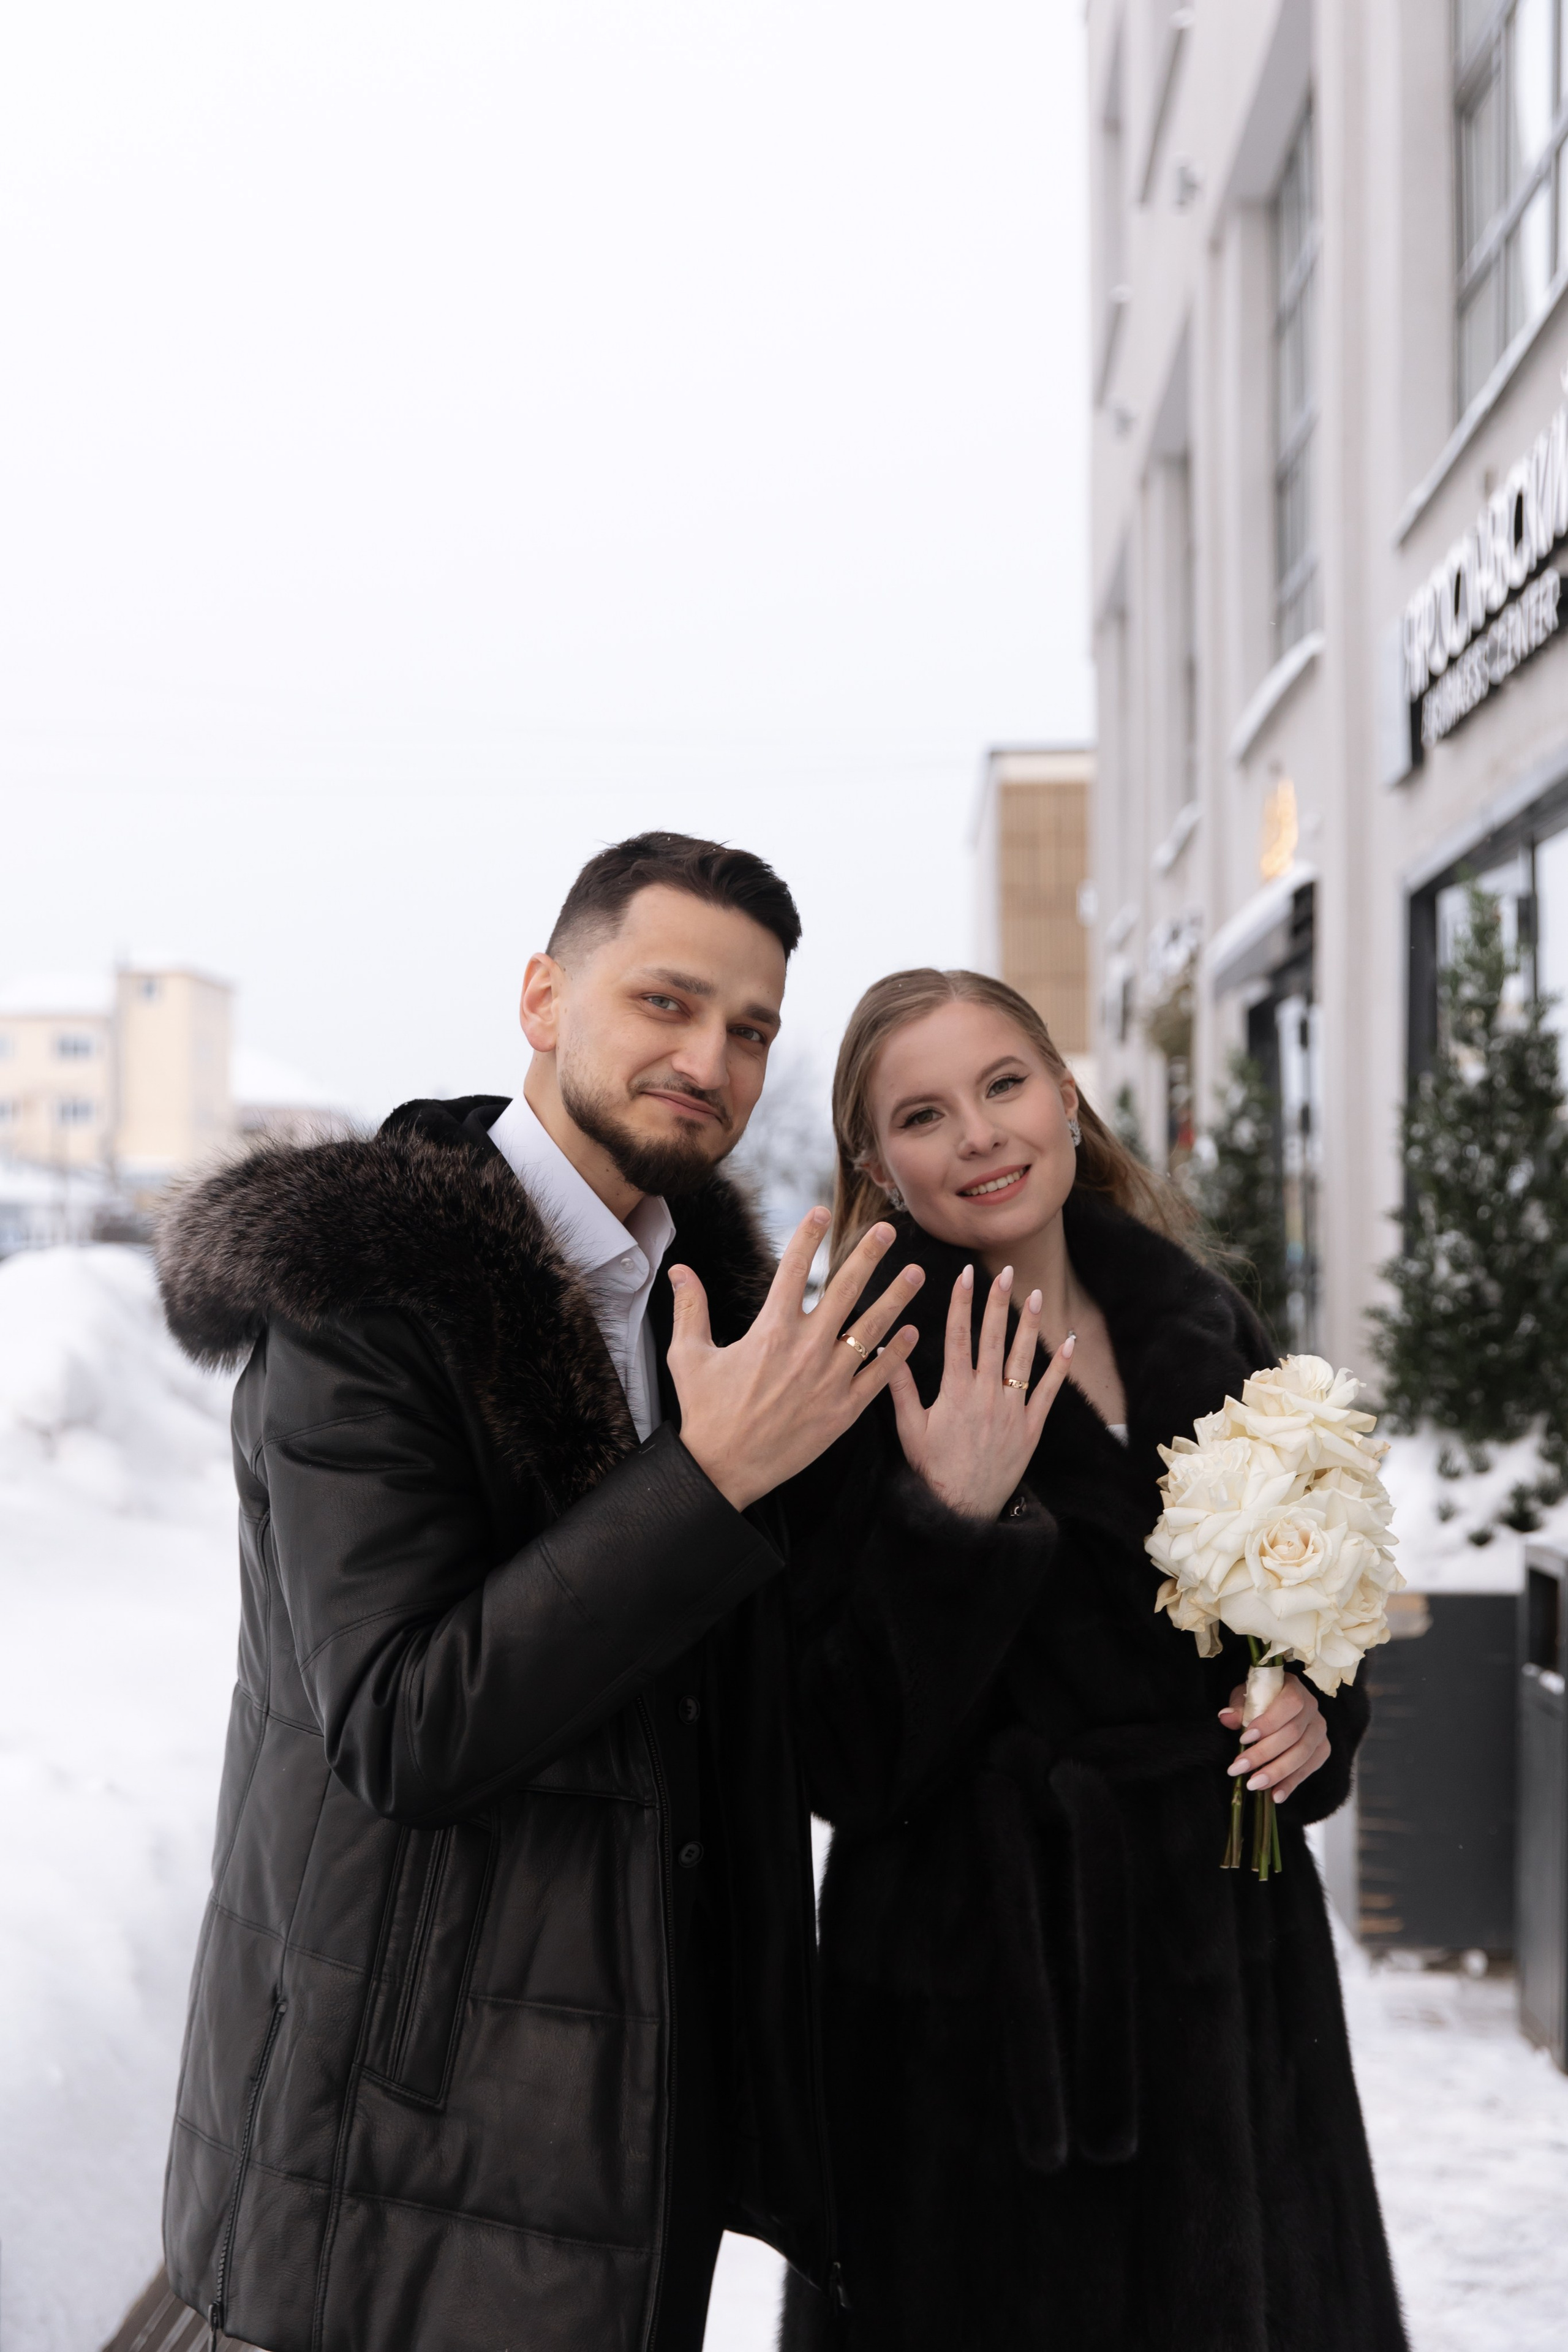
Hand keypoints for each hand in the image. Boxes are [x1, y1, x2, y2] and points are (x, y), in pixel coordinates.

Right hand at [668, 1209, 923, 1512]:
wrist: (723, 1470)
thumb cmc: (704, 1413)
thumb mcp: (688, 1356)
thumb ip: (690, 1309)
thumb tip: (679, 1269)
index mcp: (770, 1330)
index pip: (793, 1270)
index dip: (808, 1236)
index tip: (822, 1210)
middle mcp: (805, 1348)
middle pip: (844, 1289)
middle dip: (868, 1255)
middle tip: (886, 1231)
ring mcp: (829, 1380)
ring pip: (872, 1329)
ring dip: (896, 1299)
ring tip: (916, 1274)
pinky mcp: (843, 1411)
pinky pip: (878, 1377)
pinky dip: (898, 1355)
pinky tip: (911, 1335)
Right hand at [885, 1263, 1074, 1519]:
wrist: (961, 1507)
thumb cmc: (931, 1468)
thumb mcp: (908, 1427)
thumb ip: (899, 1386)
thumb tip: (888, 1348)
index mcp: (954, 1391)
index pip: (958, 1336)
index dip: (961, 1303)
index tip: (964, 1275)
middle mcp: (985, 1394)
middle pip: (992, 1339)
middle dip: (997, 1302)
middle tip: (1004, 1272)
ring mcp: (1011, 1410)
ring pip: (1022, 1359)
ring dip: (1028, 1325)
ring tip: (1034, 1295)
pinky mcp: (1031, 1428)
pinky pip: (1048, 1392)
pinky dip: (1059, 1367)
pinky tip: (1067, 1342)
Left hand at [1220, 1675, 1328, 1801]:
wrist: (1277, 1703)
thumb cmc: (1259, 1698)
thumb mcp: (1246, 1696)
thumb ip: (1239, 1707)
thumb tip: (1226, 1718)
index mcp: (1295, 1688)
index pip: (1289, 1704)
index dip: (1268, 1722)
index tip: (1244, 1738)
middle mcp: (1313, 1708)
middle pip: (1293, 1734)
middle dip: (1264, 1754)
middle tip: (1239, 1769)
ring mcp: (1319, 1730)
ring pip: (1302, 1754)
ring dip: (1277, 1772)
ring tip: (1254, 1784)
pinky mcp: (1322, 1749)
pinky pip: (1309, 1769)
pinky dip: (1292, 1783)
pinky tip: (1275, 1795)